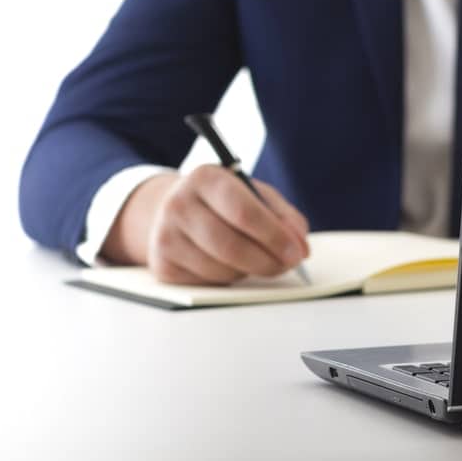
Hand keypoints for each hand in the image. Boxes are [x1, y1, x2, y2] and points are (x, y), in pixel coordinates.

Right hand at [103, 165, 309, 284]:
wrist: (172, 210)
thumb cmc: (221, 202)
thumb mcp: (253, 195)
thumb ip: (283, 216)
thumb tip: (299, 247)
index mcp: (205, 178)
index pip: (243, 212)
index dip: (274, 236)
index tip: (296, 252)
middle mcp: (178, 204)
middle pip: (230, 246)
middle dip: (267, 261)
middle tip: (287, 265)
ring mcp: (165, 236)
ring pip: (221, 269)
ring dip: (248, 271)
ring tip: (253, 258)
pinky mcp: (162, 265)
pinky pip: (208, 283)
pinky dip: (227, 279)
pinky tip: (228, 264)